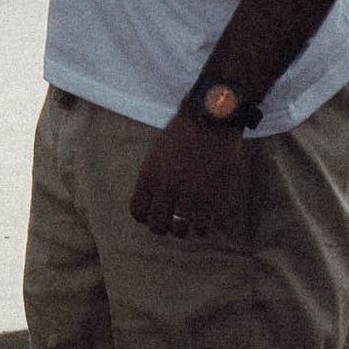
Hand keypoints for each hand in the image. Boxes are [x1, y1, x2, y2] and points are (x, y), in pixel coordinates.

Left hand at [130, 108, 246, 240]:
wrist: (211, 118)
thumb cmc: (186, 131)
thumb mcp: (159, 152)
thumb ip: (155, 176)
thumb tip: (155, 199)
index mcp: (149, 175)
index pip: (137, 211)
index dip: (146, 217)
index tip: (155, 215)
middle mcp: (164, 188)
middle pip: (156, 225)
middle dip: (163, 228)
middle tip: (172, 224)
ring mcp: (187, 194)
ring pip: (178, 230)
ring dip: (182, 231)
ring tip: (188, 224)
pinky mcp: (209, 197)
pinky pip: (201, 227)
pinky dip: (201, 229)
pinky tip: (204, 221)